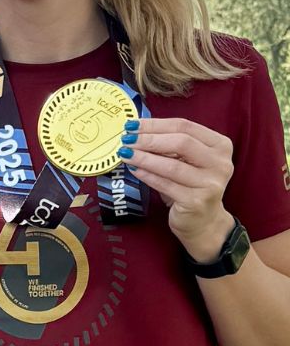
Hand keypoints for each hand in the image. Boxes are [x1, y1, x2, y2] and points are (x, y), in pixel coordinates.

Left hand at [118, 118, 234, 259]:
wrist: (203, 222)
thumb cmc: (190, 186)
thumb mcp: (186, 161)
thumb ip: (169, 146)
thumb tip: (136, 132)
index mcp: (220, 145)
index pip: (185, 126)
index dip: (156, 124)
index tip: (132, 125)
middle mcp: (220, 163)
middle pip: (181, 142)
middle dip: (149, 139)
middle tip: (126, 139)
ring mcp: (211, 183)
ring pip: (172, 165)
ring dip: (145, 158)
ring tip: (126, 153)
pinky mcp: (197, 202)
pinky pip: (166, 185)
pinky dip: (148, 176)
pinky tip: (135, 169)